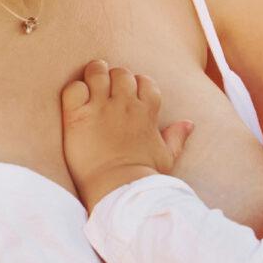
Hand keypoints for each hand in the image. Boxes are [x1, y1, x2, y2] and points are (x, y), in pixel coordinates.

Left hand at [60, 60, 191, 204]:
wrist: (117, 190)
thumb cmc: (144, 178)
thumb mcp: (167, 157)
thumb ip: (176, 137)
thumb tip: (188, 124)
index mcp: (146, 112)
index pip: (145, 81)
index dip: (136, 85)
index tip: (129, 96)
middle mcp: (125, 105)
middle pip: (121, 73)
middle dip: (114, 78)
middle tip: (106, 90)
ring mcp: (100, 108)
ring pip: (97, 72)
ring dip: (93, 75)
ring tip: (89, 86)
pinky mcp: (77, 116)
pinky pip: (74, 88)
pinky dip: (74, 90)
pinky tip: (75, 102)